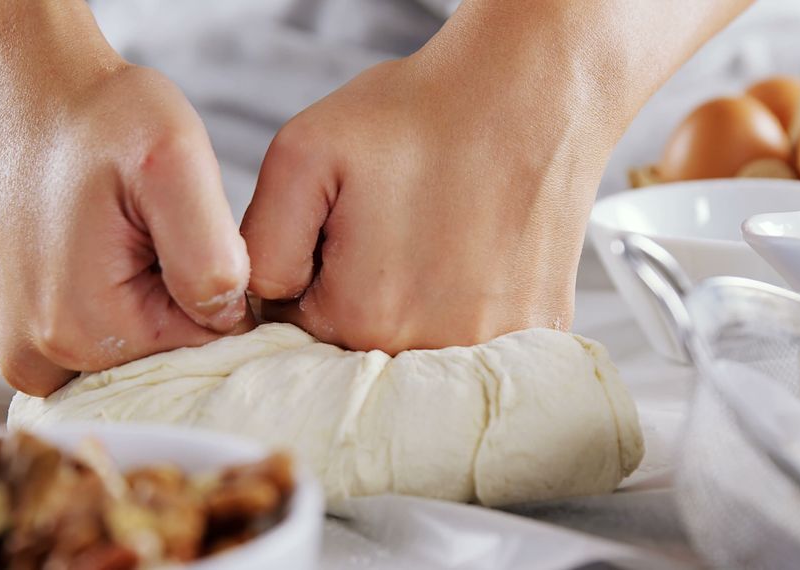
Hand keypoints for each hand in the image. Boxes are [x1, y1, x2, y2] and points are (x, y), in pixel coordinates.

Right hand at [0, 63, 251, 395]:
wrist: (27, 94)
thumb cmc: (103, 119)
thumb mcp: (175, 162)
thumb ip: (209, 253)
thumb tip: (226, 318)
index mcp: (88, 331)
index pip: (209, 345)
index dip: (219, 287)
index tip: (190, 233)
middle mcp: (43, 360)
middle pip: (168, 357)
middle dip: (181, 299)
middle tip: (154, 228)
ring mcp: (24, 354)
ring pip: (134, 353)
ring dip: (147, 304)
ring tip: (124, 236)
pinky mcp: (18, 339)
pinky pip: (95, 348)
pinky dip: (112, 310)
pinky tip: (102, 253)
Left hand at [241, 0, 749, 353]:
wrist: (529, 91)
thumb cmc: (421, 116)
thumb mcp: (301, 154)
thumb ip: (261, 244)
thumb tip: (261, 303)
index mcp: (360, 315)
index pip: (298, 331)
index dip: (308, 278)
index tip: (340, 233)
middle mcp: (427, 348)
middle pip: (359, 347)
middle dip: (359, 296)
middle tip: (389, 227)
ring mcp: (491, 346)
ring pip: (419, 348)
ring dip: (416, 305)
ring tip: (434, 237)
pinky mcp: (538, 330)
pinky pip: (480, 341)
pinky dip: (469, 307)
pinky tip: (475, 254)